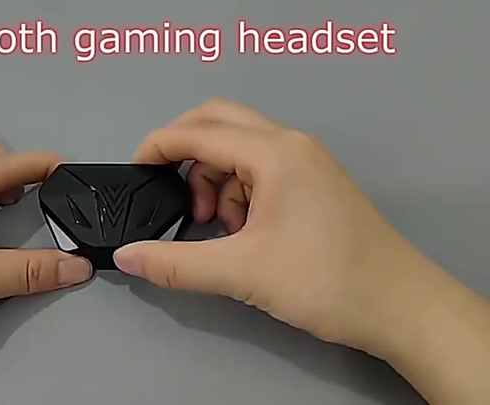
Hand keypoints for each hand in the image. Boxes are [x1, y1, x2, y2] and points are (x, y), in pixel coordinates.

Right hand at [114, 98, 489, 403]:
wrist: (401, 307)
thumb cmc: (325, 281)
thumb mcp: (242, 272)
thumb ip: (176, 263)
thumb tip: (126, 256)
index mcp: (274, 153)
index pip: (199, 132)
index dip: (158, 148)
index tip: (133, 174)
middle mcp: (290, 145)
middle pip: (220, 123)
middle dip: (186, 153)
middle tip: (173, 194)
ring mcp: (306, 163)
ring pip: (239, 149)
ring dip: (215, 179)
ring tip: (217, 226)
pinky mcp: (313, 184)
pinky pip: (260, 171)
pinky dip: (239, 193)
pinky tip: (243, 232)